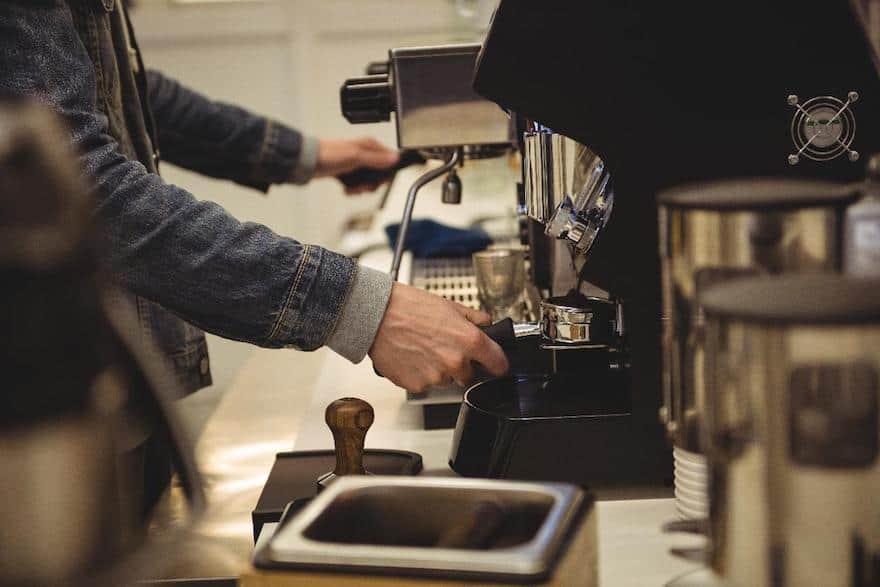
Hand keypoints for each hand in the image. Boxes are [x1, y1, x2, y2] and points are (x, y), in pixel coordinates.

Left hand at [315, 137, 398, 193]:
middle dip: (372, 184)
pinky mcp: (347, 172)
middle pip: (379, 174)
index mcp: (369, 146)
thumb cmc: (328, 154)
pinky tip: (347, 189)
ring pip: (368, 181)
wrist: (308, 161)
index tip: (379, 181)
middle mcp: (364, 153)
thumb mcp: (356, 156)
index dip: (386, 173)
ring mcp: (356, 163)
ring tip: (353, 189)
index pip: (389, 159)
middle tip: (364, 187)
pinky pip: (357, 184)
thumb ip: (376, 159)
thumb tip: (395, 159)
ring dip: (361, 188)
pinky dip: (353, 189)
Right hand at [369, 283, 508, 392]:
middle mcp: (455, 362)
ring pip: (446, 381)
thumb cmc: (408, 307)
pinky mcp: (417, 386)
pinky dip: (421, 374)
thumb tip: (488, 325)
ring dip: (440, 370)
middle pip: (470, 376)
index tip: (494, 364)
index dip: (497, 364)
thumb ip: (475, 319)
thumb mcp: (450, 305)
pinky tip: (412, 357)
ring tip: (423, 349)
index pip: (499, 365)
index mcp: (469, 341)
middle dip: (462, 365)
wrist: (376, 316)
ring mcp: (436, 377)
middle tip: (444, 347)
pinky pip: (426, 385)